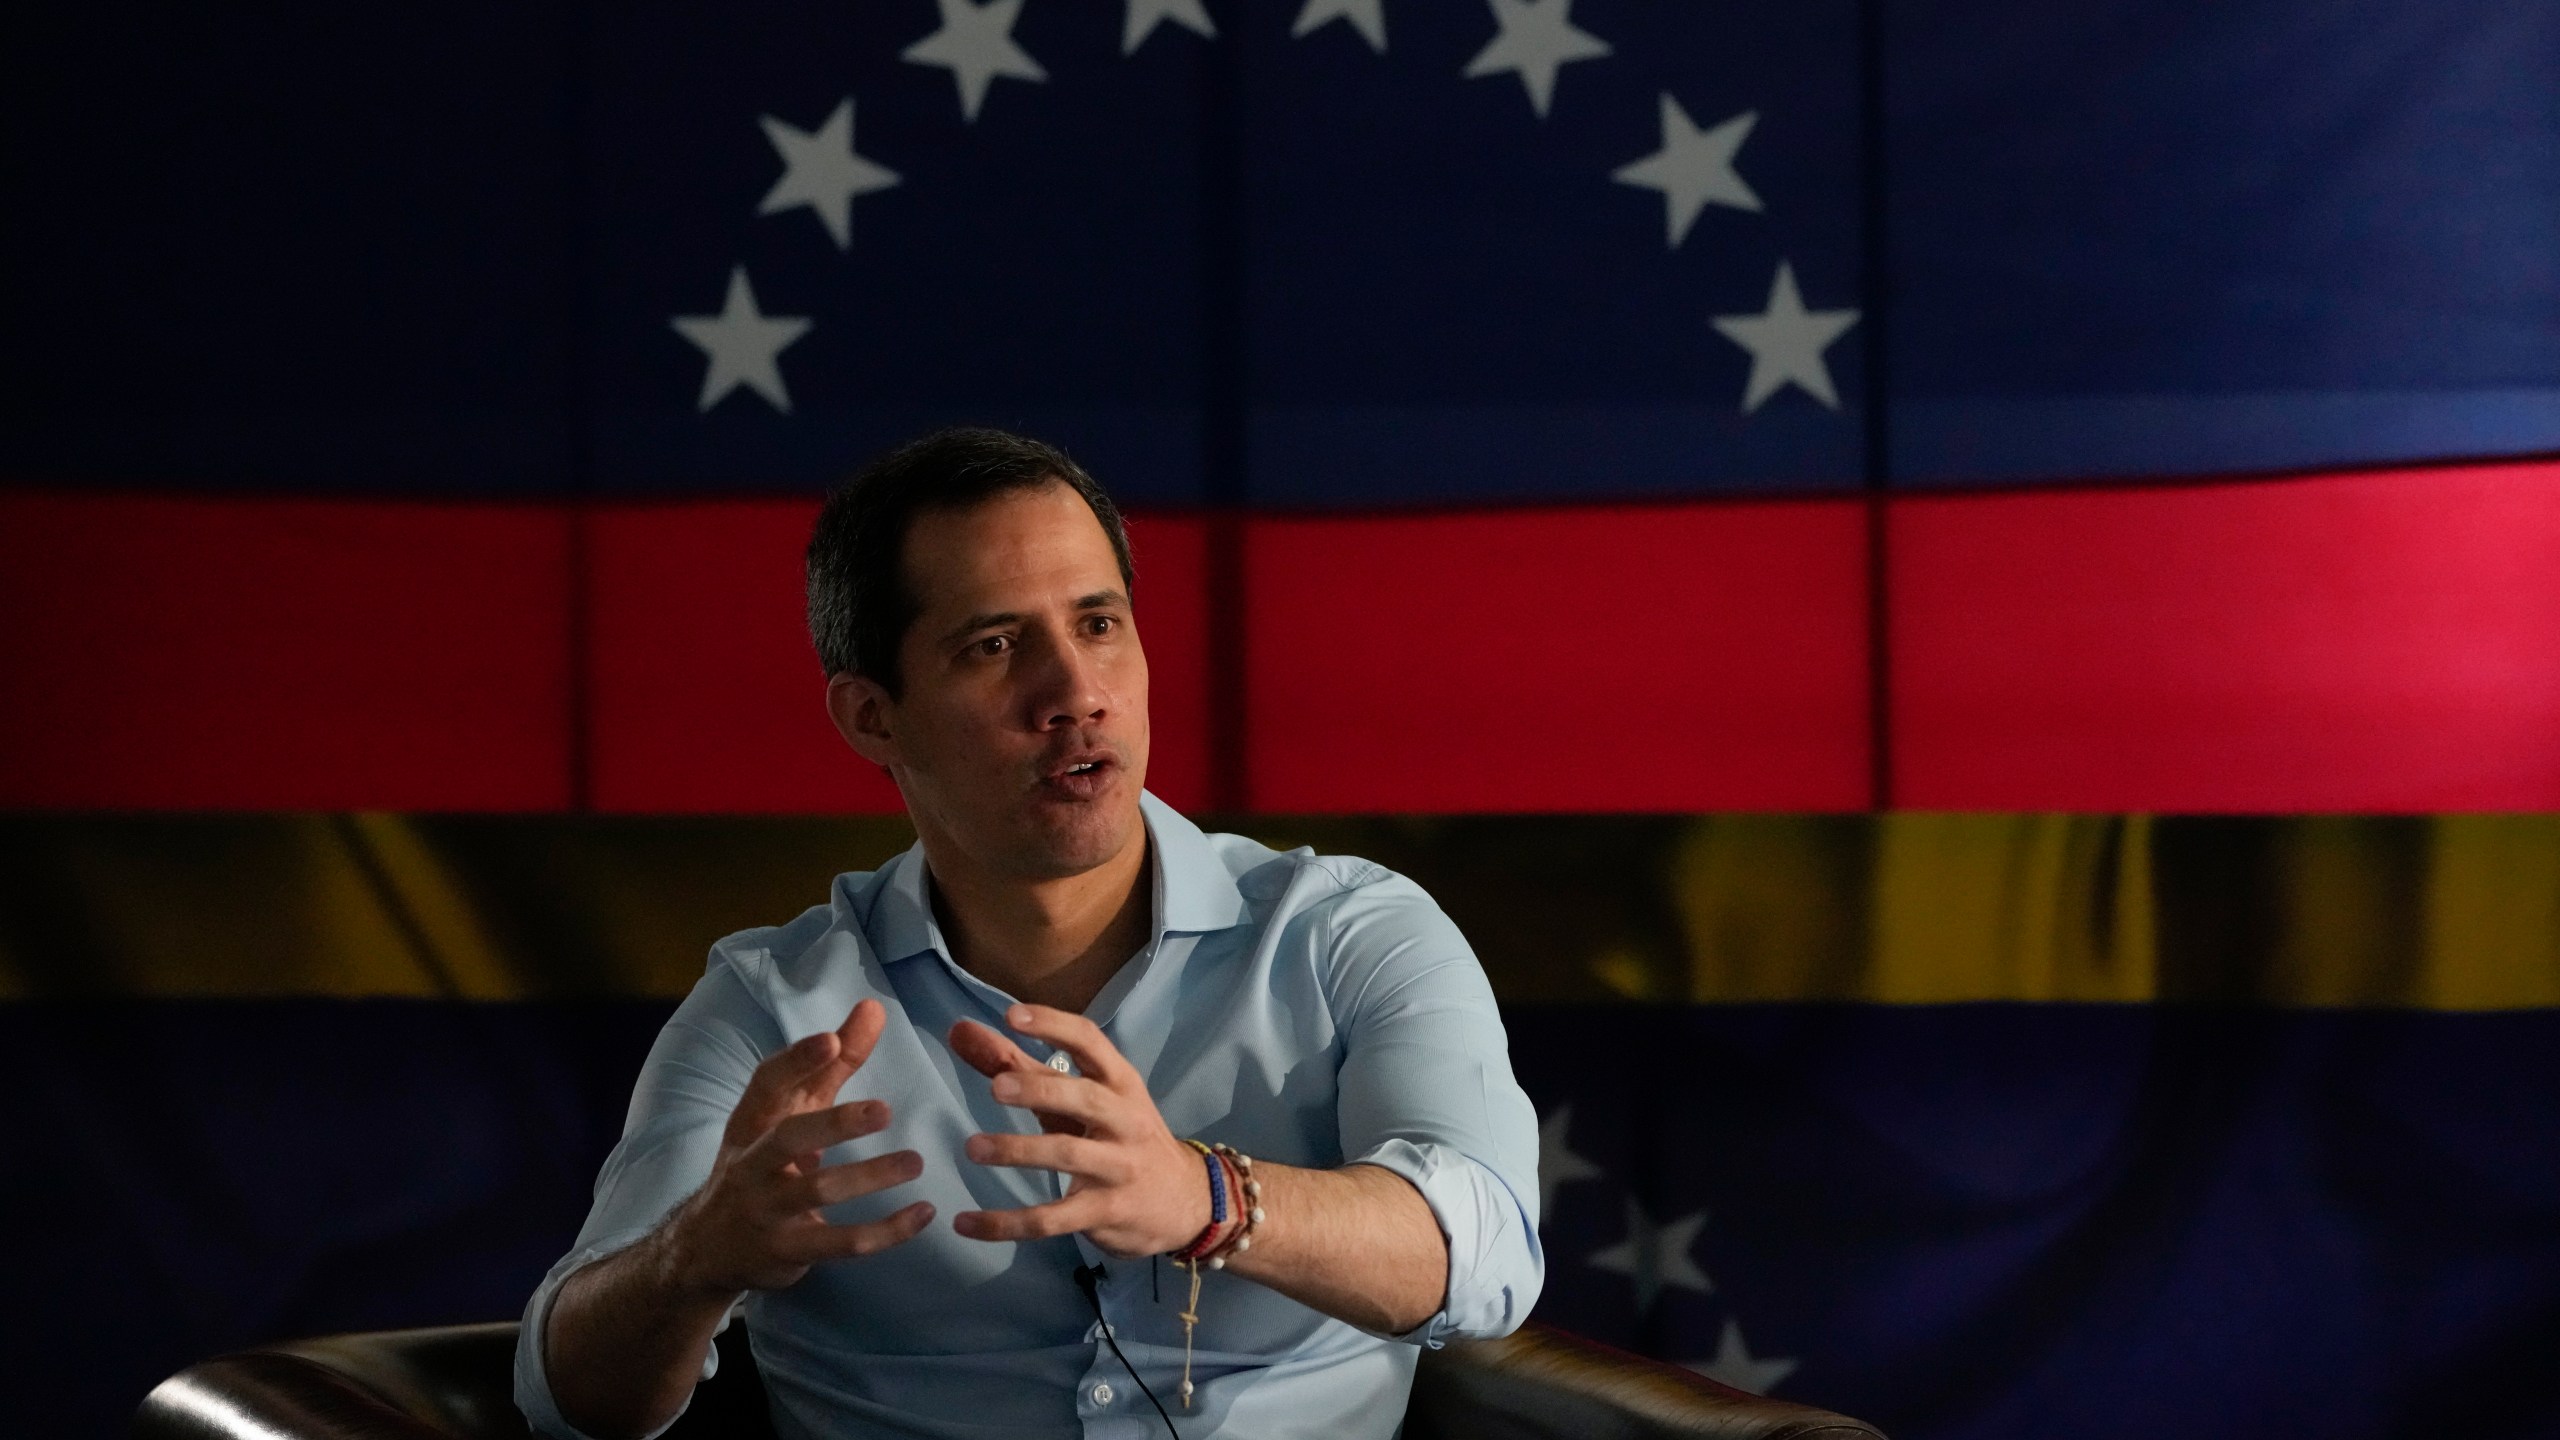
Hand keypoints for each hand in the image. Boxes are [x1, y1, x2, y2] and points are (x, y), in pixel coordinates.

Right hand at [660, 999, 931, 1296]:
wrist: (705, 1250)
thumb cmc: (761, 1166)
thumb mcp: (785, 1115)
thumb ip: (831, 1065)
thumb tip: (873, 1007)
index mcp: (752, 1123)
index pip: (767, 1084)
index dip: (796, 1061)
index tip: (831, 1040)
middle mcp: (752, 1164)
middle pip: (789, 1138)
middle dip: (835, 1123)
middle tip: (885, 1109)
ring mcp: (766, 1210)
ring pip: (818, 1191)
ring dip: (870, 1178)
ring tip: (916, 1162)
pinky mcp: (788, 1251)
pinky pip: (840, 1243)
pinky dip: (886, 1231)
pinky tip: (922, 1213)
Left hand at [945, 1004, 1210, 1257]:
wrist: (1185, 1202)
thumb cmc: (1120, 1137)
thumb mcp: (1080, 1100)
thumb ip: (1019, 1067)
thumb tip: (959, 1031)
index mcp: (1120, 1082)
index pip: (1090, 1042)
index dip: (1053, 1026)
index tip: (1011, 1015)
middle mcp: (1124, 1120)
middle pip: (1085, 1098)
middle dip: (1040, 1089)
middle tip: (995, 1087)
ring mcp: (1118, 1168)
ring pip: (1068, 1155)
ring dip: (1018, 1150)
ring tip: (973, 1148)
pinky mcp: (1105, 1212)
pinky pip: (1051, 1218)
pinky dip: (1006, 1223)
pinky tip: (966, 1223)